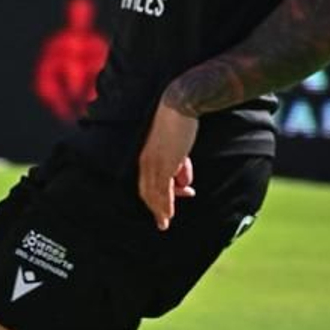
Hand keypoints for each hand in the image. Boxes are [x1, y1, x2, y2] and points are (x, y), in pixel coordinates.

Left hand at [137, 97, 197, 232]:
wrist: (180, 105)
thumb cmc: (179, 122)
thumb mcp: (178, 147)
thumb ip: (179, 164)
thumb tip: (184, 183)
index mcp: (146, 156)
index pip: (148, 182)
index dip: (156, 197)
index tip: (166, 207)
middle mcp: (146, 161)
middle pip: (147, 191)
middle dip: (156, 207)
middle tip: (163, 222)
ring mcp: (154, 163)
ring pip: (154, 193)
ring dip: (161, 210)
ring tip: (165, 223)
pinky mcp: (164, 163)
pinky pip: (163, 189)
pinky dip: (166, 203)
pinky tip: (168, 214)